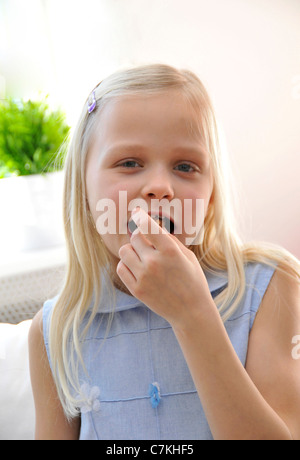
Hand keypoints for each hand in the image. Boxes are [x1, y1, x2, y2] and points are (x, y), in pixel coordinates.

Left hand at [116, 208, 213, 326]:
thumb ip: (168, 240)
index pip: (147, 226)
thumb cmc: (192, 280)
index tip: (136, 212)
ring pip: (124, 251)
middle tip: (148, 244)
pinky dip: (126, 265)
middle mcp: (154, 262)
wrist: (191, 311)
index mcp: (170, 251)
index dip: (139, 216)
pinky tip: (137, 268)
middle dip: (140, 237)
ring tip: (142, 257)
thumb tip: (151, 225)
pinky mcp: (136, 289)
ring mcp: (143, 277)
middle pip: (134, 237)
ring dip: (132, 250)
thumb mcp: (187, 256)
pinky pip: (121, 267)